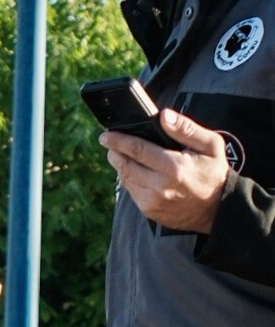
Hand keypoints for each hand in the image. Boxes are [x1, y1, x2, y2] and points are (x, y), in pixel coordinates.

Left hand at [103, 110, 233, 231]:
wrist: (218, 209)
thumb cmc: (214, 173)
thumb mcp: (210, 145)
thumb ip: (186, 129)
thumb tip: (164, 116)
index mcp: (174, 167)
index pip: (137, 149)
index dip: (118, 140)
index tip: (106, 135)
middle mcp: (160, 186)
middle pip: (125, 165)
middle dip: (114, 152)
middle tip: (109, 141)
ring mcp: (152, 201)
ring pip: (125, 179)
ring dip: (120, 165)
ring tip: (121, 154)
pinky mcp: (149, 211)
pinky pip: (131, 191)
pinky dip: (129, 179)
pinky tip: (134, 170)